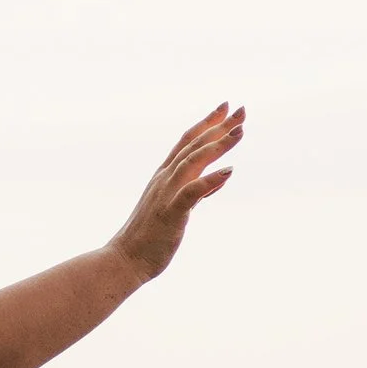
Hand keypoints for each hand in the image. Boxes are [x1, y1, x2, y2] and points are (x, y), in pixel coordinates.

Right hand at [110, 103, 243, 280]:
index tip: (226, 107)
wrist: (125, 260)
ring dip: (217, 145)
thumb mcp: (179, 207)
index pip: (187, 142)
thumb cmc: (150, 236)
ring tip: (239, 132)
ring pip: (193, 162)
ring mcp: (166, 194)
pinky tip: (230, 171)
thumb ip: (199, 190)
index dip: (207, 123)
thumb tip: (221, 176)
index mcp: (164, 176)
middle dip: (218, 126)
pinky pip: (191, 193)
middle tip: (241, 110)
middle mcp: (164, 179)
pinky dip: (210, 180)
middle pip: (194, 145)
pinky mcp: (171, 213)